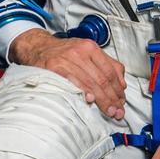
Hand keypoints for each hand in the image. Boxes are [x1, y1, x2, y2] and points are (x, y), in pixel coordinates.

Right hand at [10, 29, 126, 119]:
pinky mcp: (54, 67)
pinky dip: (82, 91)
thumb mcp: (85, 51)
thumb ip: (105, 64)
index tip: (122, 102)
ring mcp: (67, 59)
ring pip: (90, 82)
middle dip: (112, 98)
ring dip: (102, 99)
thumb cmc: (63, 53)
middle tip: (117, 111)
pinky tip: (89, 99)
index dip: (118, 89)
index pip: (111, 71)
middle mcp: (80, 52)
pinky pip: (72, 81)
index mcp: (90, 47)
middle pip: (102, 79)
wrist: (37, 47)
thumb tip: (122, 84)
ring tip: (109, 111)